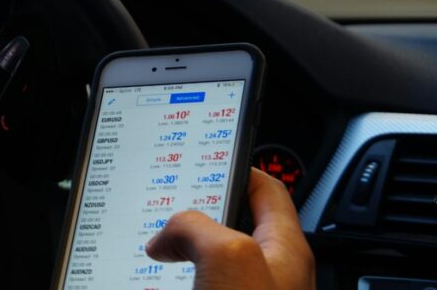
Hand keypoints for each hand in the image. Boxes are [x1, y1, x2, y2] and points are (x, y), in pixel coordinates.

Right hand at [146, 169, 314, 289]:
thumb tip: (167, 235)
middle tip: (167, 209)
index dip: (239, 169)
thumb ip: (196, 228)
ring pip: (206, 263)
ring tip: (153, 247)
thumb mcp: (227, 256)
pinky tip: (151, 278)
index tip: (210, 158)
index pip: (266, 191)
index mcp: (285, 249)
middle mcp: (267, 273)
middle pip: (228, 227)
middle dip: (195, 216)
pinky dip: (170, 278)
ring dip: (178, 253)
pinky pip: (195, 285)